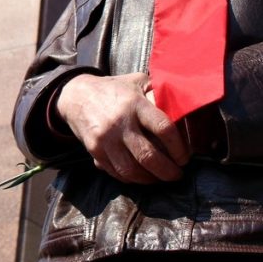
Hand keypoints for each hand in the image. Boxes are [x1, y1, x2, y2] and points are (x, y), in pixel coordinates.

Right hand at [55, 72, 189, 182]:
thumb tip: (186, 104)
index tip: (185, 156)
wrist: (76, 95)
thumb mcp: (137, 82)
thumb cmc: (114, 89)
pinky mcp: (95, 150)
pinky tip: (142, 176)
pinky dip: (132, 179)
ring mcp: (105, 138)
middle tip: (177, 174)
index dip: (179, 147)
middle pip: (148, 156)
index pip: (164, 128)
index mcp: (135, 103)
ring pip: (132, 170)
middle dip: (168, 171)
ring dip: (151, 179)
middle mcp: (120, 122)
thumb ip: (159, 92)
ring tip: (161, 178)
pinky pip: (116, 172)